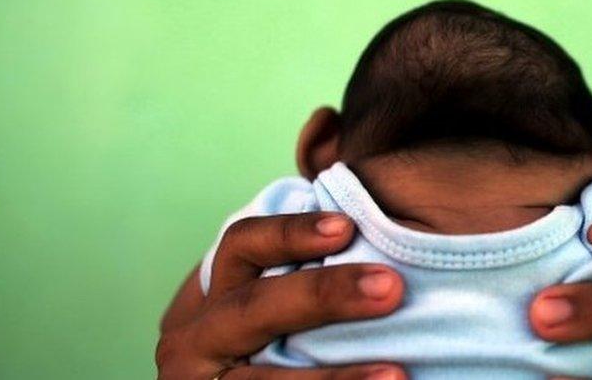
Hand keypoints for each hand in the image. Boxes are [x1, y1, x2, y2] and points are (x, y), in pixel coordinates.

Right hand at [157, 212, 406, 379]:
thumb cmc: (274, 342)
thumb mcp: (273, 304)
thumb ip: (305, 276)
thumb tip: (367, 231)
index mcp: (215, 296)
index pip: (243, 245)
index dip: (291, 233)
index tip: (347, 227)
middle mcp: (197, 339)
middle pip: (255, 306)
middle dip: (324, 295)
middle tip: (390, 287)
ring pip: (263, 379)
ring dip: (335, 378)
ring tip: (394, 373)